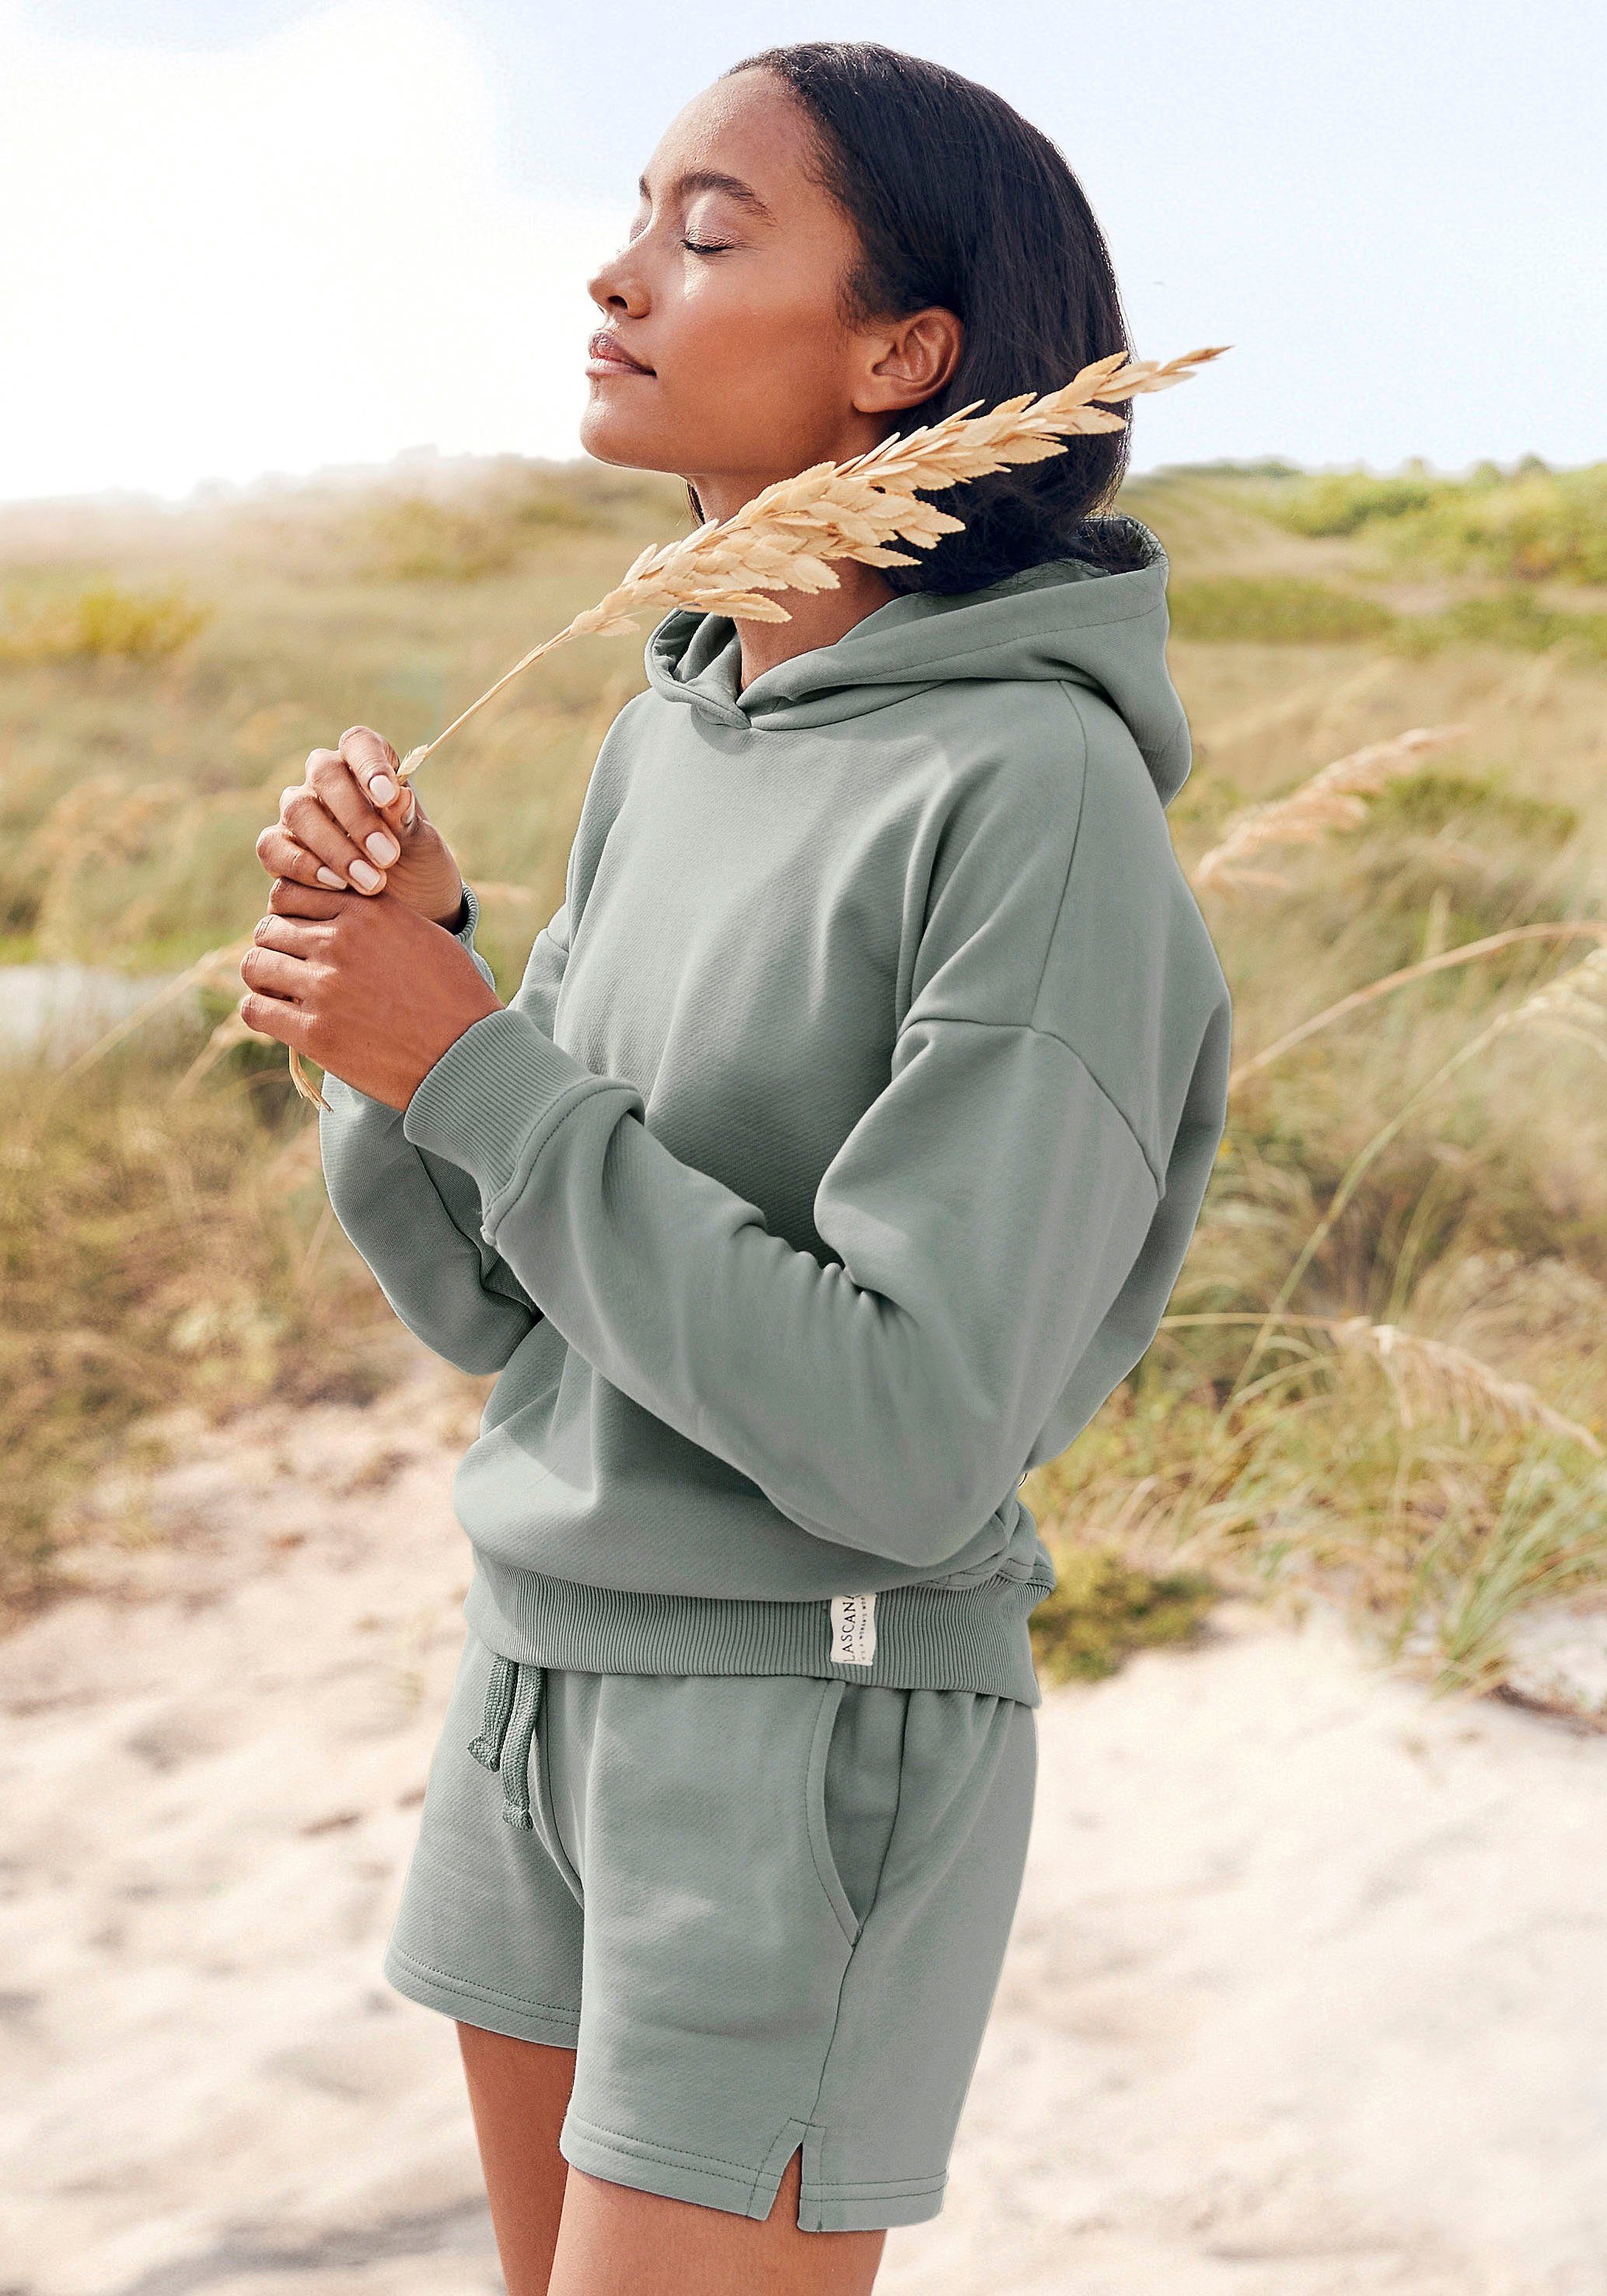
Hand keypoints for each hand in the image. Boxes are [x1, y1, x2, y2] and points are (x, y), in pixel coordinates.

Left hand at [238, 878, 503, 1110]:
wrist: (467, 1055)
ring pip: (257, 965)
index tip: (300, 933)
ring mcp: (324, 987)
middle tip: (290, 969)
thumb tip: (346, 911)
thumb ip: (379, 917)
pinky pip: (255, 1010)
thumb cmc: (455, 997)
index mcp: (368, 912)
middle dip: (276, 947)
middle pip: (270, 928)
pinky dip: (260, 1011)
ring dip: (264, 978)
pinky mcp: (315, 1033)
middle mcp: (341, 942)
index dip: (289, 913)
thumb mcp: (423, 936)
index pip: (292, 893)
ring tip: (281, 993)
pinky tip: (278, 1017)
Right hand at [255, 725, 466, 928]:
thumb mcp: (424, 849)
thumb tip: (398, 797)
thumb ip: (408, 823)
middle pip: (324, 773)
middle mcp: (326, 783)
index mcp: (367, 766)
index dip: (369, 764)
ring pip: (298, 809)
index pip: (358, 744)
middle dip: (356, 817)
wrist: (406, 911)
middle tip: (388, 857)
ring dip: (334, 847)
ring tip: (371, 882)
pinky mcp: (279, 849)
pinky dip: (302, 866)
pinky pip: (272, 847)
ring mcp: (300, 813)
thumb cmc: (418, 868)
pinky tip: (336, 886)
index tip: (388, 796)